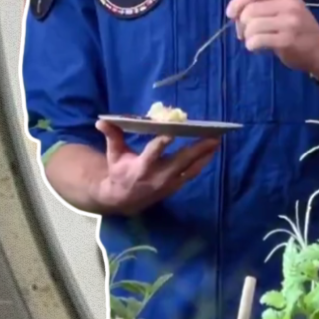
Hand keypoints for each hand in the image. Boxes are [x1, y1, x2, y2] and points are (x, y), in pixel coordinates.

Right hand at [92, 120, 218, 214]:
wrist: (124, 199)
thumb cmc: (120, 171)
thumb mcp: (114, 154)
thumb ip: (112, 136)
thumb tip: (101, 119)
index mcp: (141, 166)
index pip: (152, 153)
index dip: (161, 143)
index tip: (171, 132)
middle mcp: (158, 175)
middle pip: (181, 161)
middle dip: (197, 149)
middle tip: (213, 136)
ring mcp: (169, 183)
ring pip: (191, 168)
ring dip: (205, 155)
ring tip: (217, 141)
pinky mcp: (176, 186)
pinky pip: (192, 174)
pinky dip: (202, 163)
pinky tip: (212, 151)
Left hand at [227, 0, 318, 75]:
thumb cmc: (299, 28)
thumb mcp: (282, 7)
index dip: (237, 2)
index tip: (230, 13)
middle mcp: (289, 4)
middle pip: (250, 10)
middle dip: (241, 24)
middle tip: (244, 33)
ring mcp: (289, 22)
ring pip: (251, 26)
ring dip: (246, 36)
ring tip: (253, 40)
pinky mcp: (287, 40)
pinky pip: (257, 40)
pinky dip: (251, 45)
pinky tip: (257, 47)